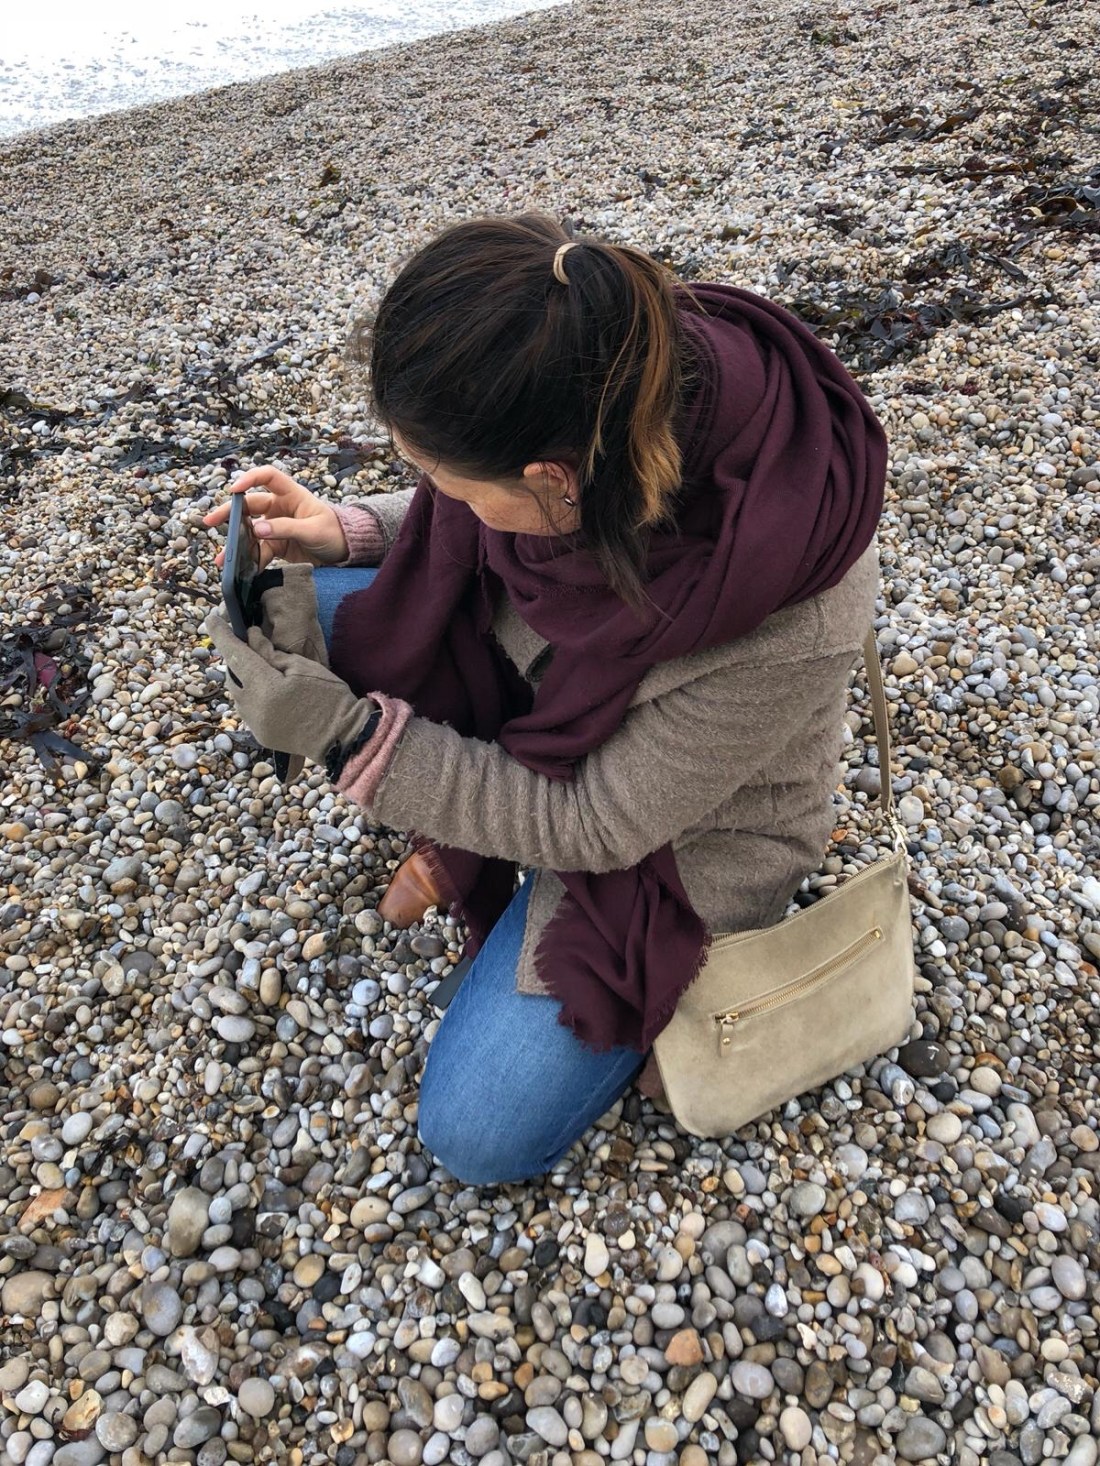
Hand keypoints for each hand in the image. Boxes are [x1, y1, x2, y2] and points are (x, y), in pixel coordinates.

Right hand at [201, 467, 348, 571]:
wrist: (344, 554)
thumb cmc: (334, 533)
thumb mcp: (313, 530)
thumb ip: (286, 528)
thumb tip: (258, 530)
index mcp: (292, 495)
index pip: (268, 477)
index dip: (250, 478)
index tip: (234, 489)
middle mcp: (280, 508)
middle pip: (250, 506)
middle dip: (229, 514)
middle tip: (210, 521)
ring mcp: (277, 527)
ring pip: (250, 531)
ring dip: (236, 543)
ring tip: (222, 557)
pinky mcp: (277, 545)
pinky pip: (259, 551)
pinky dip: (250, 560)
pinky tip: (242, 569)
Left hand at [204, 611, 374, 765]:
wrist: (342, 738)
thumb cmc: (329, 696)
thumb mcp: (302, 666)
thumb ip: (271, 652)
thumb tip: (250, 638)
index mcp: (265, 686)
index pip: (235, 654)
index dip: (221, 635)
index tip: (211, 619)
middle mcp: (253, 707)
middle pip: (232, 675)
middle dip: (237, 659)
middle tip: (250, 647)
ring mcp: (255, 724)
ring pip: (237, 694)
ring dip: (244, 679)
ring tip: (262, 671)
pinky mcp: (260, 735)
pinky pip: (247, 709)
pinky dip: (251, 696)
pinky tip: (268, 692)